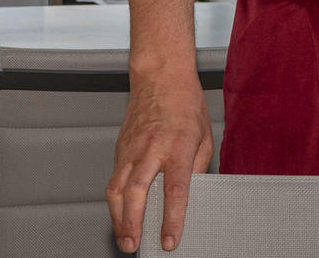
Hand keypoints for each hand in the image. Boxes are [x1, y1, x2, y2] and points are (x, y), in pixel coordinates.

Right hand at [107, 73, 213, 252]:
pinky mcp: (119, 150)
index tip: (170, 240)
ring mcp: (131, 149)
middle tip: (134, 246)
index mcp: (178, 146)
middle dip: (133, 223)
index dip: (172, 218)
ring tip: (125, 239)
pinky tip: (121, 216)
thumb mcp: (204, 136)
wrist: (160, 77)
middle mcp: (151, 148)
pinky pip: (114, 180)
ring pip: (117, 189)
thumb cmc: (186, 104)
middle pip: (137, 191)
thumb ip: (197, 168)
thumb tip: (192, 197)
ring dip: (118, 218)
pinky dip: (115, 202)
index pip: (175, 189)